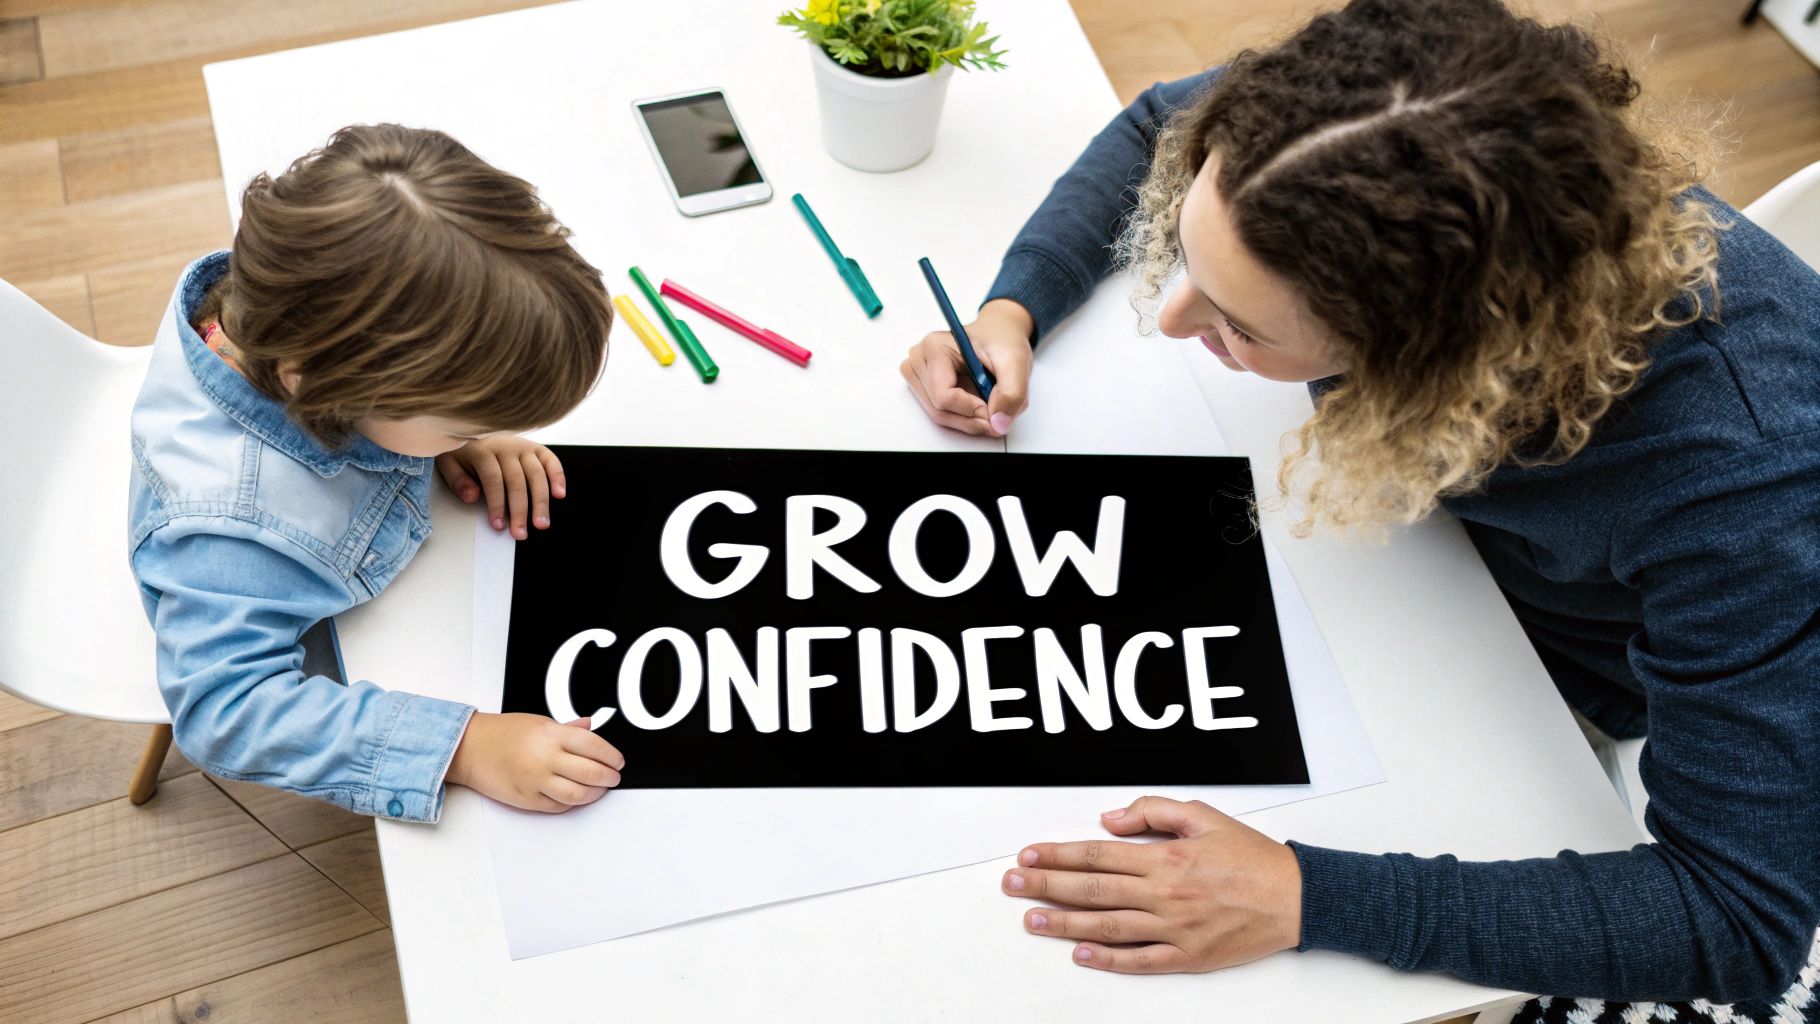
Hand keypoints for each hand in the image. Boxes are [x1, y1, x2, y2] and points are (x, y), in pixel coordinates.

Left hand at [436, 436, 564, 540]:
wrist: (473, 427)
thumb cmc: (462, 451)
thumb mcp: (449, 463)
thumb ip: (457, 480)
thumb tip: (473, 496)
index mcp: (483, 450)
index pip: (493, 479)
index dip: (496, 504)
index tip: (498, 525)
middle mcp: (506, 447)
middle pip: (517, 481)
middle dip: (520, 510)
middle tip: (520, 533)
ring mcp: (523, 446)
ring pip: (536, 475)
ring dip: (541, 501)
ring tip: (541, 523)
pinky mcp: (536, 448)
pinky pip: (551, 461)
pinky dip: (558, 476)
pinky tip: (560, 494)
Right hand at [445, 712, 623, 812]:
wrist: (471, 748)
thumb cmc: (503, 732)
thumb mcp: (539, 721)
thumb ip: (568, 728)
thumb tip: (590, 727)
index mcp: (552, 735)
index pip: (595, 747)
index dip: (612, 756)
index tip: (618, 761)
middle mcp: (546, 758)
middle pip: (591, 773)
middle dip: (609, 777)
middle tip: (614, 777)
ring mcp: (536, 781)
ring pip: (578, 795)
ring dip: (595, 794)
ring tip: (599, 789)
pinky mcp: (527, 799)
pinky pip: (558, 806)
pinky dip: (572, 803)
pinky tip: (576, 796)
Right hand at [901, 298, 1034, 436]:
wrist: (999, 334)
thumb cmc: (1002, 340)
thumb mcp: (1017, 363)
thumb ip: (1012, 394)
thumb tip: (998, 424)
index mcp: (935, 348)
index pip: (943, 397)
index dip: (972, 411)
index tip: (994, 411)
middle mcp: (919, 361)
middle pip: (940, 411)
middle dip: (972, 419)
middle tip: (997, 416)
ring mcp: (918, 375)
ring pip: (941, 416)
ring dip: (969, 419)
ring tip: (989, 402)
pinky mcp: (923, 387)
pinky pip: (942, 414)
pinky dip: (964, 416)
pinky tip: (978, 401)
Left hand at [1002, 795, 1301, 973]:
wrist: (1296, 897)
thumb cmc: (1250, 856)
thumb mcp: (1202, 815)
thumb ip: (1152, 811)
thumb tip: (1107, 819)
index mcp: (1164, 857)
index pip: (1097, 854)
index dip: (1057, 855)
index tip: (1027, 856)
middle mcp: (1163, 893)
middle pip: (1091, 889)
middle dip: (1045, 887)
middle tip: (1011, 885)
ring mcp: (1173, 929)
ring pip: (1107, 926)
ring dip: (1064, 924)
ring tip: (1031, 920)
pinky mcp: (1188, 957)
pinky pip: (1140, 961)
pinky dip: (1108, 959)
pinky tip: (1081, 955)